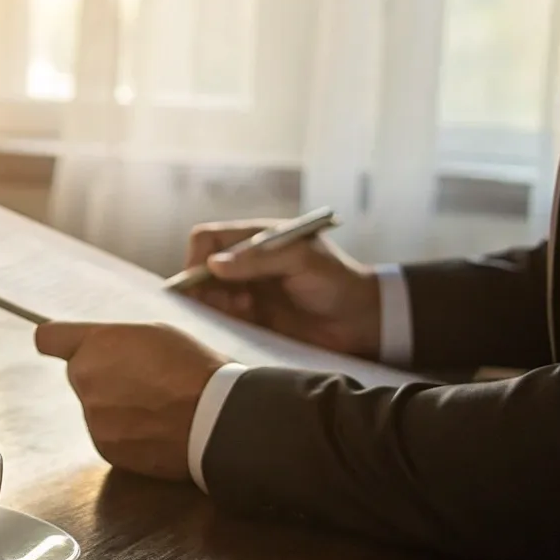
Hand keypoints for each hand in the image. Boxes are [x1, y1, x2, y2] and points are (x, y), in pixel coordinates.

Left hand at [33, 321, 227, 481]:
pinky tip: (155, 428)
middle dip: (103, 376)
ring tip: (156, 407)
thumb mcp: (153, 334)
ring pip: (96, 407)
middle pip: (81, 375)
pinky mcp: (105, 448)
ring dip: (116, 407)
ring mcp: (93, 418)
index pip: (48, 338)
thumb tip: (99, 350)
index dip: (58, 341)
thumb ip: (114, 341)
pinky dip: (126, 433)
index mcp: (95, 344)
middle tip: (142, 380)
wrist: (215, 419)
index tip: (62, 346)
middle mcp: (85, 379)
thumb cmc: (193, 369)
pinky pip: (109, 435)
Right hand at [184, 220, 381, 358]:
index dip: (196, 256)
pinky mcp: (252, 318)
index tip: (199, 279)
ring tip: (241, 310)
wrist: (362, 320)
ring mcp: (247, 291)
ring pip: (207, 295)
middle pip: (201, 268)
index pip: (207, 238)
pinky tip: (242, 320)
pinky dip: (219, 321)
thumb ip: (258, 259)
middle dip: (199, 285)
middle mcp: (245, 263)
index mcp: (255, 238)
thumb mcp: (302, 260)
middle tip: (219, 301)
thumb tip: (213, 265)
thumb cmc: (337, 281)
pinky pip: (221, 318)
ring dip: (211, 304)